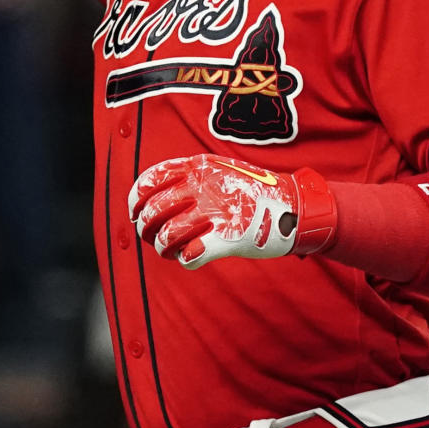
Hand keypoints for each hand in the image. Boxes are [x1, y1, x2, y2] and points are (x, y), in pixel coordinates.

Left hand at [129, 153, 335, 268]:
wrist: (293, 204)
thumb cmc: (252, 190)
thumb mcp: (218, 168)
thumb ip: (189, 176)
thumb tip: (153, 193)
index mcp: (196, 167)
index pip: (150, 180)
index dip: (136, 200)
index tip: (136, 212)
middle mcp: (201, 186)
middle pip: (153, 211)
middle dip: (146, 229)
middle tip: (152, 237)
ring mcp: (214, 212)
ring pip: (167, 237)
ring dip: (164, 248)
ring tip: (171, 250)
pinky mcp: (227, 238)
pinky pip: (190, 256)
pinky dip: (186, 260)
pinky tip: (192, 257)